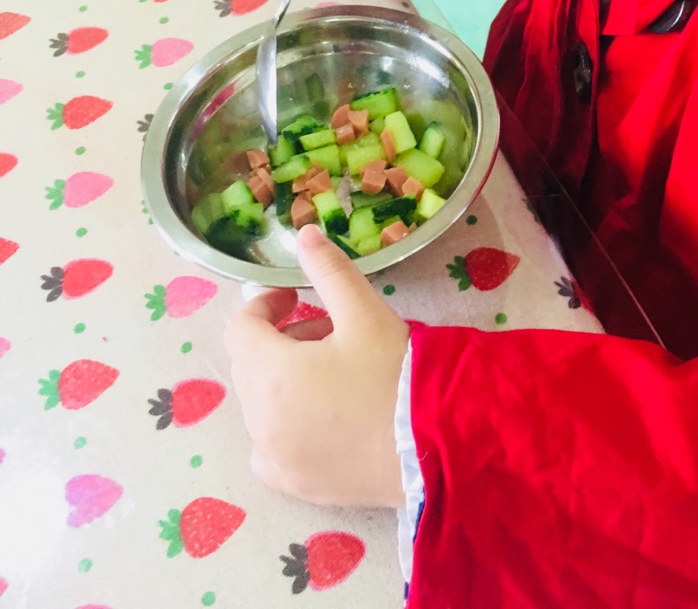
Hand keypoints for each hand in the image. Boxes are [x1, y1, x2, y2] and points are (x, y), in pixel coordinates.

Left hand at [225, 225, 408, 507]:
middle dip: (281, 340)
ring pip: (261, 405)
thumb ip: (329, 269)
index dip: (265, 305)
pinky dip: (284, 426)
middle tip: (328, 330)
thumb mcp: (364, 311)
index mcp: (270, 373)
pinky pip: (270, 447)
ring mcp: (276, 458)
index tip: (295, 295)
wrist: (433, 443)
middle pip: (251, 366)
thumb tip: (305, 234)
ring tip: (336, 371)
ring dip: (285, 380)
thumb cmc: (394, 372)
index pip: (241, 329)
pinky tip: (323, 418)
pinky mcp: (295, 485)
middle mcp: (261, 421)